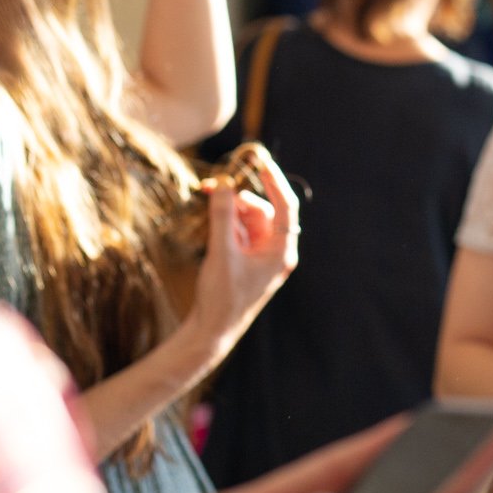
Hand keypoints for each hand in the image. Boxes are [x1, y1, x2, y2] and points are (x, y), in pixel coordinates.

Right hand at [186, 146, 299, 359]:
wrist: (211, 331)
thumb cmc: (222, 296)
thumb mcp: (222, 253)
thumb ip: (223, 216)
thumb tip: (222, 184)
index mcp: (281, 252)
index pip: (285, 207)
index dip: (274, 181)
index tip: (259, 161)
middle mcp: (274, 252)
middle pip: (262, 210)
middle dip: (238, 197)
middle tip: (213, 185)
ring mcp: (259, 256)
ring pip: (247, 219)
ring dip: (228, 209)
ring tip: (206, 198)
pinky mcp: (244, 259)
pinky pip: (237, 231)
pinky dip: (224, 221)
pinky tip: (208, 215)